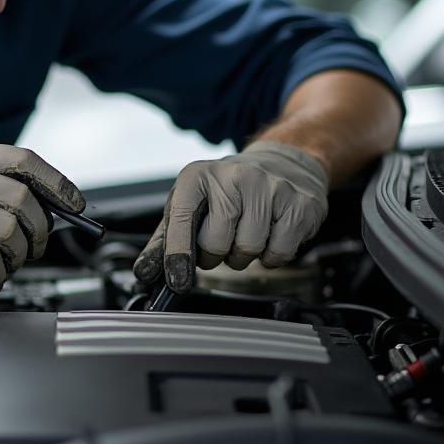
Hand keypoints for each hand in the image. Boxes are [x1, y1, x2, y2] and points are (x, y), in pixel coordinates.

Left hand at [133, 140, 328, 293]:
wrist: (283, 164)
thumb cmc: (230, 190)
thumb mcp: (193, 203)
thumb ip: (167, 238)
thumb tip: (145, 272)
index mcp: (198, 175)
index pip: (181, 217)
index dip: (177, 253)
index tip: (177, 279)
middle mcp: (233, 176)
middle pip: (217, 242)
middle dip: (216, 255)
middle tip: (221, 242)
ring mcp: (269, 187)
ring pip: (249, 249)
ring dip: (244, 256)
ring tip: (244, 235)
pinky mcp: (299, 204)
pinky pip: (279, 252)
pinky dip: (271, 256)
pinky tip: (269, 235)